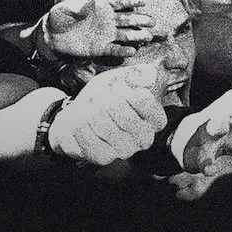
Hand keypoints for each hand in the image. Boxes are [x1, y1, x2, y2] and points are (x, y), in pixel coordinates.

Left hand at [37, 0, 158, 58]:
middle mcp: (108, 20)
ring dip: (137, 35)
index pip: (120, 2)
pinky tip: (131, 51)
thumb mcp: (64, 9)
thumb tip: (89, 3)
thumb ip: (77, 7)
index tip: (143, 1)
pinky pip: (115, 49)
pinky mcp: (101, 48)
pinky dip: (123, 51)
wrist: (52, 37)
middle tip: (152, 22)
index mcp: (101, 6)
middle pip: (128, 19)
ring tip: (147, 37)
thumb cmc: (58, 18)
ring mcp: (106, 34)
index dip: (132, 1)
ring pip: (126, 34)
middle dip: (141, 20)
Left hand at [49, 63, 170, 164]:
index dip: (125, 89)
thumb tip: (142, 77)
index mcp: (154, 119)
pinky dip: (80, 126)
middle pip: (123, 114)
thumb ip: (136, 73)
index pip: (144, 101)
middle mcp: (144, 138)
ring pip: (104, 126)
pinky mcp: (104, 157)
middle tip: (98, 100)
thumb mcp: (120, 79)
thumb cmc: (102, 98)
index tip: (118, 87)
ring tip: (88, 110)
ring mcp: (125, 150)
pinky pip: (90, 139)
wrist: (77, 117)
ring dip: (90, 112)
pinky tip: (81, 122)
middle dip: (104, 101)